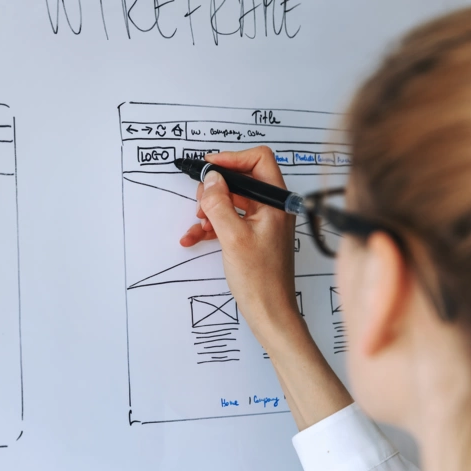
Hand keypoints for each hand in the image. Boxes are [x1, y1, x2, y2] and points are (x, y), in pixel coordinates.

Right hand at [180, 147, 299, 343]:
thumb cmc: (260, 279)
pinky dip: (211, 226)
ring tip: (198, 223)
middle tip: (201, 203)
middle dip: (216, 188)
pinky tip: (194, 237)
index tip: (209, 167)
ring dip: (210, 209)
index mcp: (276, 203)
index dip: (233, 159)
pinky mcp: (252, 236)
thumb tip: (211, 179)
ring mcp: (263, 223)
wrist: (269, 312)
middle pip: (241, 180)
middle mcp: (272, 208)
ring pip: (232, 201)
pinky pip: (229, 221)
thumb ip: (220, 204)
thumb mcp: (233, 237)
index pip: (260, 160)